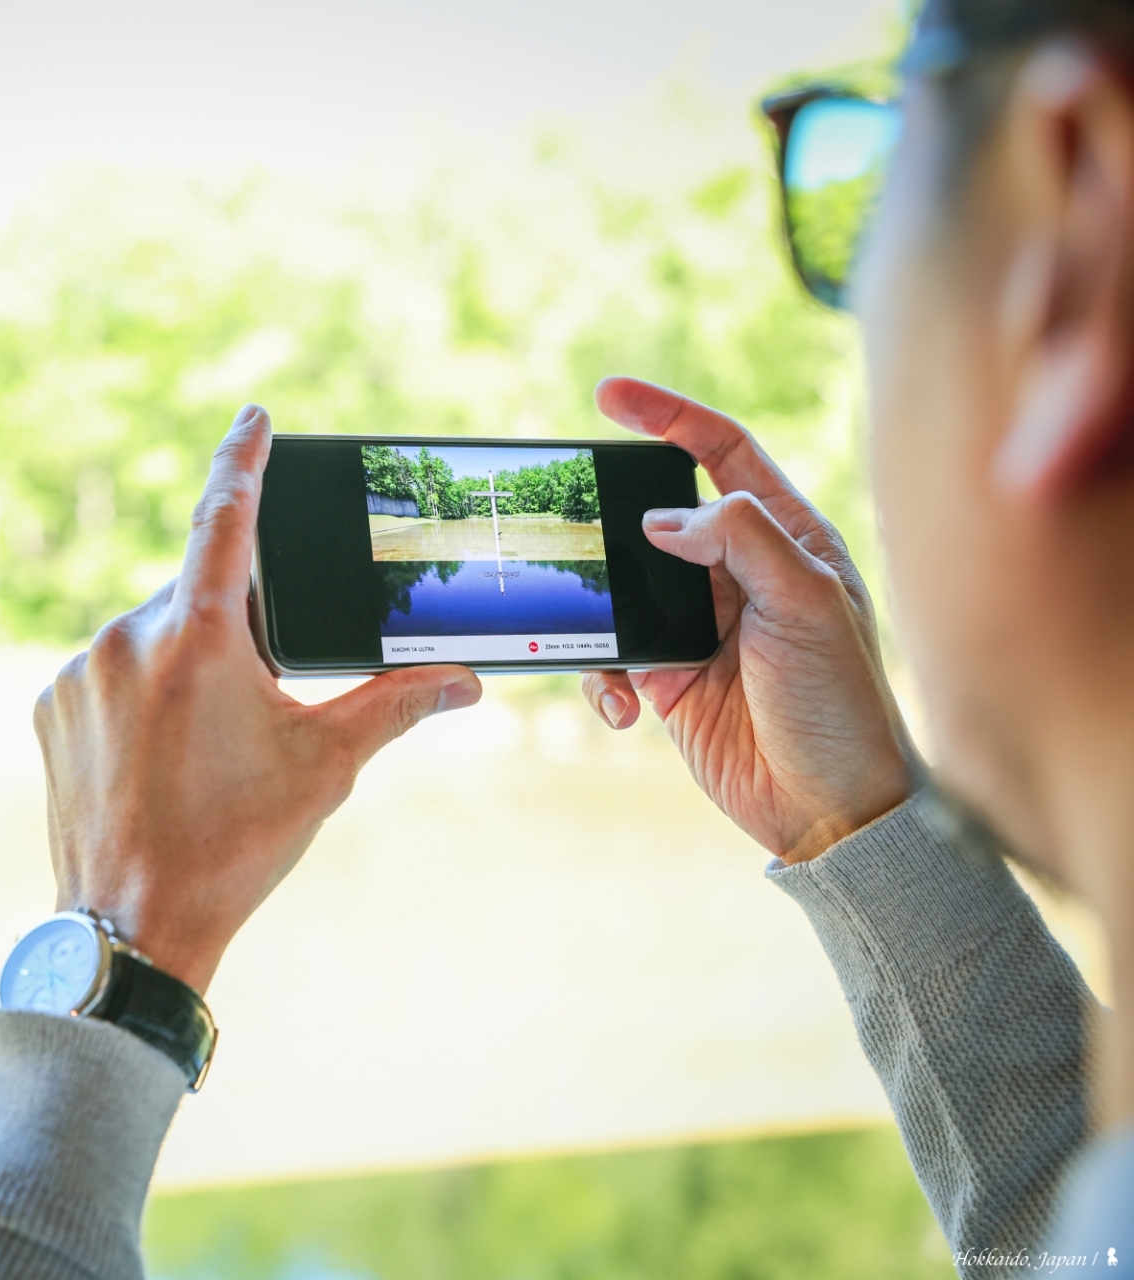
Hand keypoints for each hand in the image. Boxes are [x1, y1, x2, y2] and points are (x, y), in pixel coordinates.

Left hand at [34, 405, 481, 992]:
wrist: (132, 925)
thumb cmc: (234, 845)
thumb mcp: (324, 767)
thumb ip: (394, 706)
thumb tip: (466, 678)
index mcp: (199, 636)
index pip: (223, 516)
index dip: (243, 459)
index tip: (254, 417)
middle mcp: (127, 637)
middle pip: (195, 596)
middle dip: (233, 627)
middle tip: (257, 696)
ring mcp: (80, 673)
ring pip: (149, 637)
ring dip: (185, 663)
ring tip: (206, 747)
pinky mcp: (51, 707)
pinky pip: (107, 673)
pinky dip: (140, 693)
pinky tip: (161, 756)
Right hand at [581, 378, 917, 863]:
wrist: (829, 810)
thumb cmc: (841, 704)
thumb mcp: (807, 606)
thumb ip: (741, 541)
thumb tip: (664, 513)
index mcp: (787, 538)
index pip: (722, 452)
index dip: (667, 416)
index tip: (609, 396)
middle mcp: (739, 574)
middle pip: (657, 514)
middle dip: (609, 516)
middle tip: (565, 515)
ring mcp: (699, 625)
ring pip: (622, 586)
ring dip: (598, 609)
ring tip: (595, 634)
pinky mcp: (668, 678)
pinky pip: (610, 655)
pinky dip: (600, 677)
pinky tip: (623, 705)